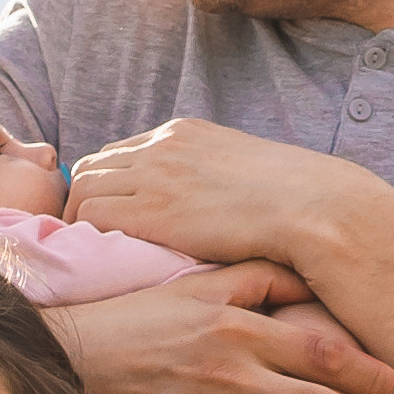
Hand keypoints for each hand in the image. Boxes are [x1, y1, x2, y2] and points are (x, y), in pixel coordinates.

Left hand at [68, 113, 366, 266]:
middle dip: (85, 198)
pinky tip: (98, 259)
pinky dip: (85, 234)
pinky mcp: (151, 208)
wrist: (312, 208)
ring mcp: (154, 175)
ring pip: (83, 187)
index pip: (122, 152)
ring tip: (90, 252)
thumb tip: (214, 206)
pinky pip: (91, 214)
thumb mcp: (245, 174)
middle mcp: (162, 146)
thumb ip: (216, 180)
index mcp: (184, 134)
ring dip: (81, 218)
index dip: (110, 184)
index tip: (112, 213)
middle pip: (94, 165)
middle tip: (91, 237)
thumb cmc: (294, 202)